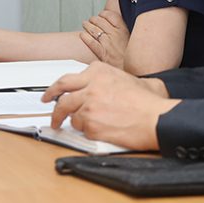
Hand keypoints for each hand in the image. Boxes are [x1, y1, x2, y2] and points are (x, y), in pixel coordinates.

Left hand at [41, 61, 176, 150]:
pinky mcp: (90, 123)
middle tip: (46, 103)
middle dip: (49, 98)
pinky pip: (79, 128)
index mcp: (98, 71)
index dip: (59, 86)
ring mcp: (88, 105)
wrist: (157, 120)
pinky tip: (92, 131)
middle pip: (60, 92)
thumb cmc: (150, 103)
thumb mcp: (135, 79)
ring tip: (69, 124)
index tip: (55, 91)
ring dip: (69, 119)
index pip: (70, 77)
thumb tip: (120, 83)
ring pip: (69, 112)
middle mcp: (90, 85)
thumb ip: (118, 78)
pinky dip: (84, 131)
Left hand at [80, 9, 129, 68]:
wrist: (130, 69)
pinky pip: (90, 41)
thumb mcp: (130, 38)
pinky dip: (85, 37)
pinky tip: (82, 35)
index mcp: (123, 30)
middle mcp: (115, 35)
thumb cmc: (129, 54)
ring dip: (87, 25)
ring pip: (93, 30)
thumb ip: (122, 29)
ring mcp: (108, 43)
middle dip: (93, 19)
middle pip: (99, 21)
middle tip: (91, 20)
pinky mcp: (102, 52)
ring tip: (85, 24)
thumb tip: (112, 21)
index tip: (101, 15)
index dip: (103, 14)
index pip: (110, 15)